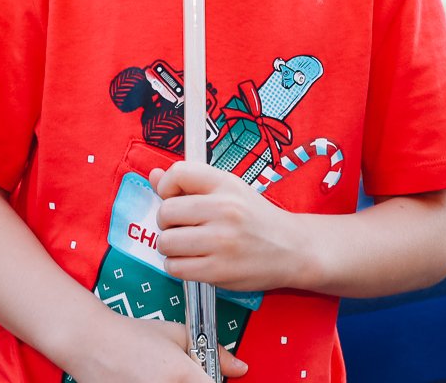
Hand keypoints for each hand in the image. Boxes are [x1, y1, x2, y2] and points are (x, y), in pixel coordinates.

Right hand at [67, 311, 246, 382]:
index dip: (212, 381)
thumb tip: (240, 367)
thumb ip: (212, 350)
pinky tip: (145, 378)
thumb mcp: (175, 332)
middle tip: (178, 375)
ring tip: (157, 374)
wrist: (90, 341)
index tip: (207, 377)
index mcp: (183, 374)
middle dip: (192, 382)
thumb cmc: (130, 334)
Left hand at [151, 162, 302, 293]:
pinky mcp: (219, 272)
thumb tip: (153, 177)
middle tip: (182, 227)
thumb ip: (190, 183)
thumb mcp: (229, 189)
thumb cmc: (255, 217)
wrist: (293, 249)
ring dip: (170, 247)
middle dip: (167, 222)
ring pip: (166, 242)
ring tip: (188, 246)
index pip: (177, 173)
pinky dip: (177, 266)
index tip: (175, 198)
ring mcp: (221, 242)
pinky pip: (175, 268)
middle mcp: (224, 210)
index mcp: (225, 184)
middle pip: (166, 212)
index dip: (166, 187)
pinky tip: (193, 261)